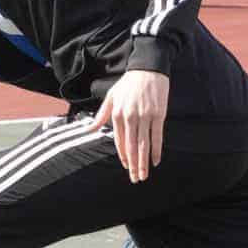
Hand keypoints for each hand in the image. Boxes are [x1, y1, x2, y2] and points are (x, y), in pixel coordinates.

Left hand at [94, 69, 167, 183]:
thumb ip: (101, 115)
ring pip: (143, 144)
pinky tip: (156, 161)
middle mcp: (130, 117)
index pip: (119, 141)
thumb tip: (88, 128)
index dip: (123, 156)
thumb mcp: (111, 96)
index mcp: (117, 114)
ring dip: (143, 162)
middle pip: (131, 146)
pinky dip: (156, 150)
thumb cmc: (128, 83)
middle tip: (135, 179)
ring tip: (144, 175)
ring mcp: (145, 116)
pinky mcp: (158, 114)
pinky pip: (157, 136)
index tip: (126, 167)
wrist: (147, 68)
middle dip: (133, 165)